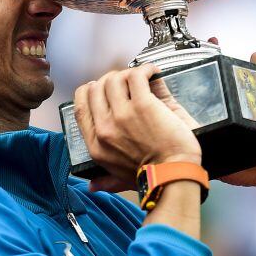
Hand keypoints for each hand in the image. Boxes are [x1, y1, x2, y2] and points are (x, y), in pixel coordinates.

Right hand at [74, 64, 201, 192]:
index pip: (80, 107)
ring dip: (129, 73)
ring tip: (142, 77)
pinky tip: (153, 72)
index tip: (101, 87)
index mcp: (96, 145)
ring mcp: (122, 115)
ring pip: (115, 79)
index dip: (90, 91)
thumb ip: (106, 181)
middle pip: (96, 88)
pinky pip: (137, 75)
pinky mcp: (143, 105)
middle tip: (126, 81)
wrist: (175, 176)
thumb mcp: (122, 181)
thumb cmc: (154, 178)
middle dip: (110, 80)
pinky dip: (145, 69)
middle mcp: (104, 128)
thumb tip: (93, 186)